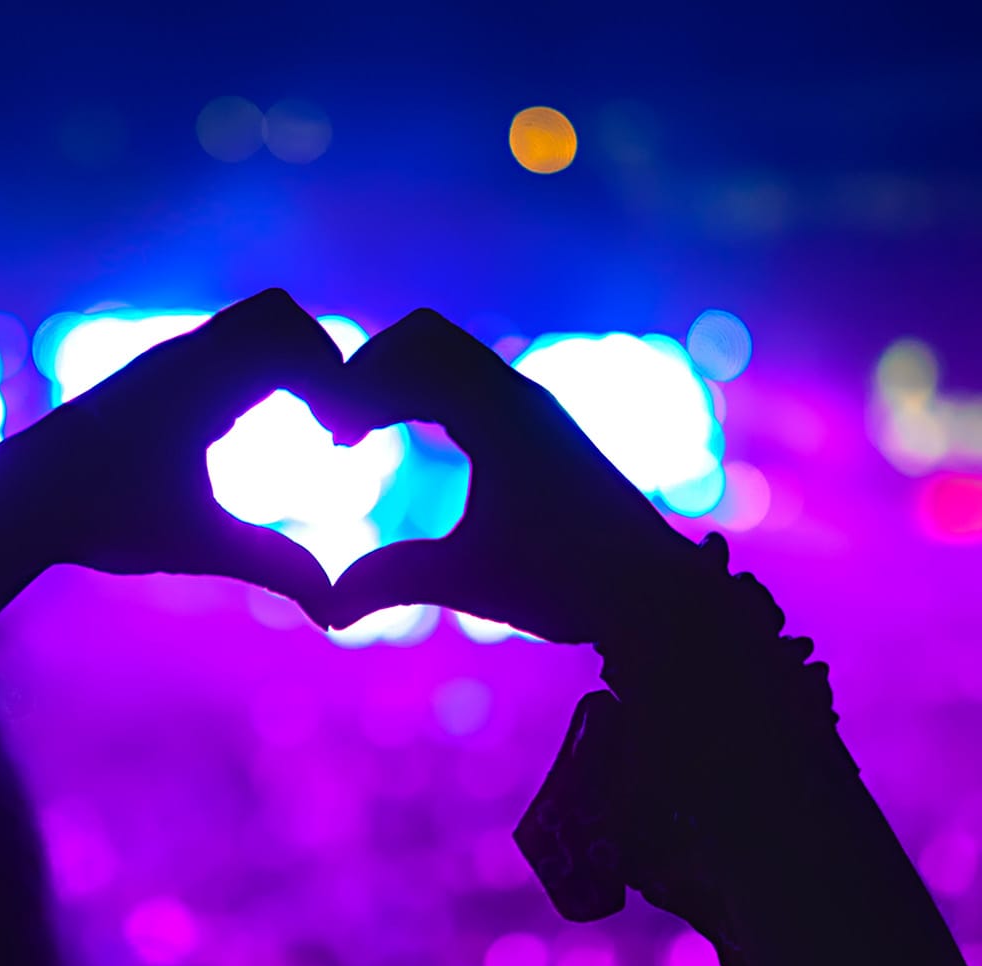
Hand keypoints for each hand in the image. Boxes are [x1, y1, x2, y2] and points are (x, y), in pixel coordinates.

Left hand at [18, 288, 349, 625]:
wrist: (18, 501)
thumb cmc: (101, 518)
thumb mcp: (193, 545)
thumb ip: (269, 564)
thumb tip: (333, 608)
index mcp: (197, 382)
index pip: (292, 345)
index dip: (335, 385)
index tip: (341, 444)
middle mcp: (183, 357)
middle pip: (277, 316)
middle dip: (319, 360)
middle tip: (333, 425)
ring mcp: (166, 362)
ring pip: (247, 326)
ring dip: (287, 363)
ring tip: (307, 428)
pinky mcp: (154, 378)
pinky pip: (220, 348)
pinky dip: (254, 372)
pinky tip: (247, 432)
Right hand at [318, 309, 698, 642]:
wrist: (656, 591)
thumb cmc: (570, 582)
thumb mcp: (471, 582)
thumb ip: (391, 583)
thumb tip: (325, 611)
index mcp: (502, 416)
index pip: (408, 364)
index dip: (354, 391)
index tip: (325, 439)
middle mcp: (518, 396)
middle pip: (423, 337)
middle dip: (368, 371)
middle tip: (334, 429)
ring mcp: (530, 408)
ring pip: (446, 355)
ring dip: (396, 380)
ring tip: (356, 436)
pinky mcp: (536, 427)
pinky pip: (465, 382)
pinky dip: (423, 395)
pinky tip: (404, 442)